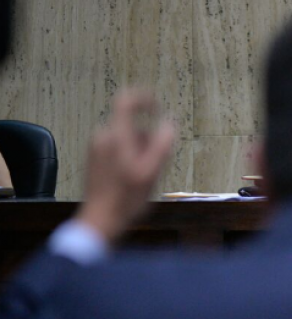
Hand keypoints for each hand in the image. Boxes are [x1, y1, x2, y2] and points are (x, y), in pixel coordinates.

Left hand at [76, 89, 175, 243]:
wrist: (100, 220)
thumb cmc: (126, 199)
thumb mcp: (151, 172)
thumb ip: (161, 144)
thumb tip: (169, 122)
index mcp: (116, 136)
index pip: (126, 101)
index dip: (144, 98)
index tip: (158, 107)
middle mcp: (103, 136)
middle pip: (132, 126)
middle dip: (148, 142)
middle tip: (154, 167)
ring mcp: (96, 147)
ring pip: (126, 139)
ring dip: (139, 152)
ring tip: (142, 178)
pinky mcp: (94, 158)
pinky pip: (117, 149)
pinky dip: (129, 158)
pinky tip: (131, 181)